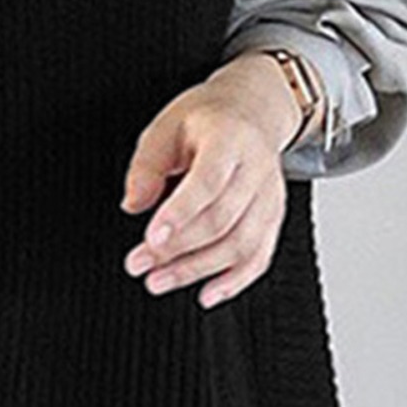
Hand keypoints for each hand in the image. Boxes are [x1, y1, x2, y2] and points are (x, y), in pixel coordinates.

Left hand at [118, 55, 301, 307]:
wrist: (252, 110)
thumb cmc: (204, 120)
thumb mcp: (165, 126)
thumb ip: (147, 165)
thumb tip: (133, 204)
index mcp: (228, 139)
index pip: (208, 182)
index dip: (180, 213)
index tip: (151, 238)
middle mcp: (256, 170)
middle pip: (221, 219)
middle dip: (177, 249)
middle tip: (138, 264)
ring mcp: (269, 197)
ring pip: (240, 244)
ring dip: (197, 270)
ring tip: (158, 281)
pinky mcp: (273, 218)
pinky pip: (259, 257)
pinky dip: (234, 281)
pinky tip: (206, 295)